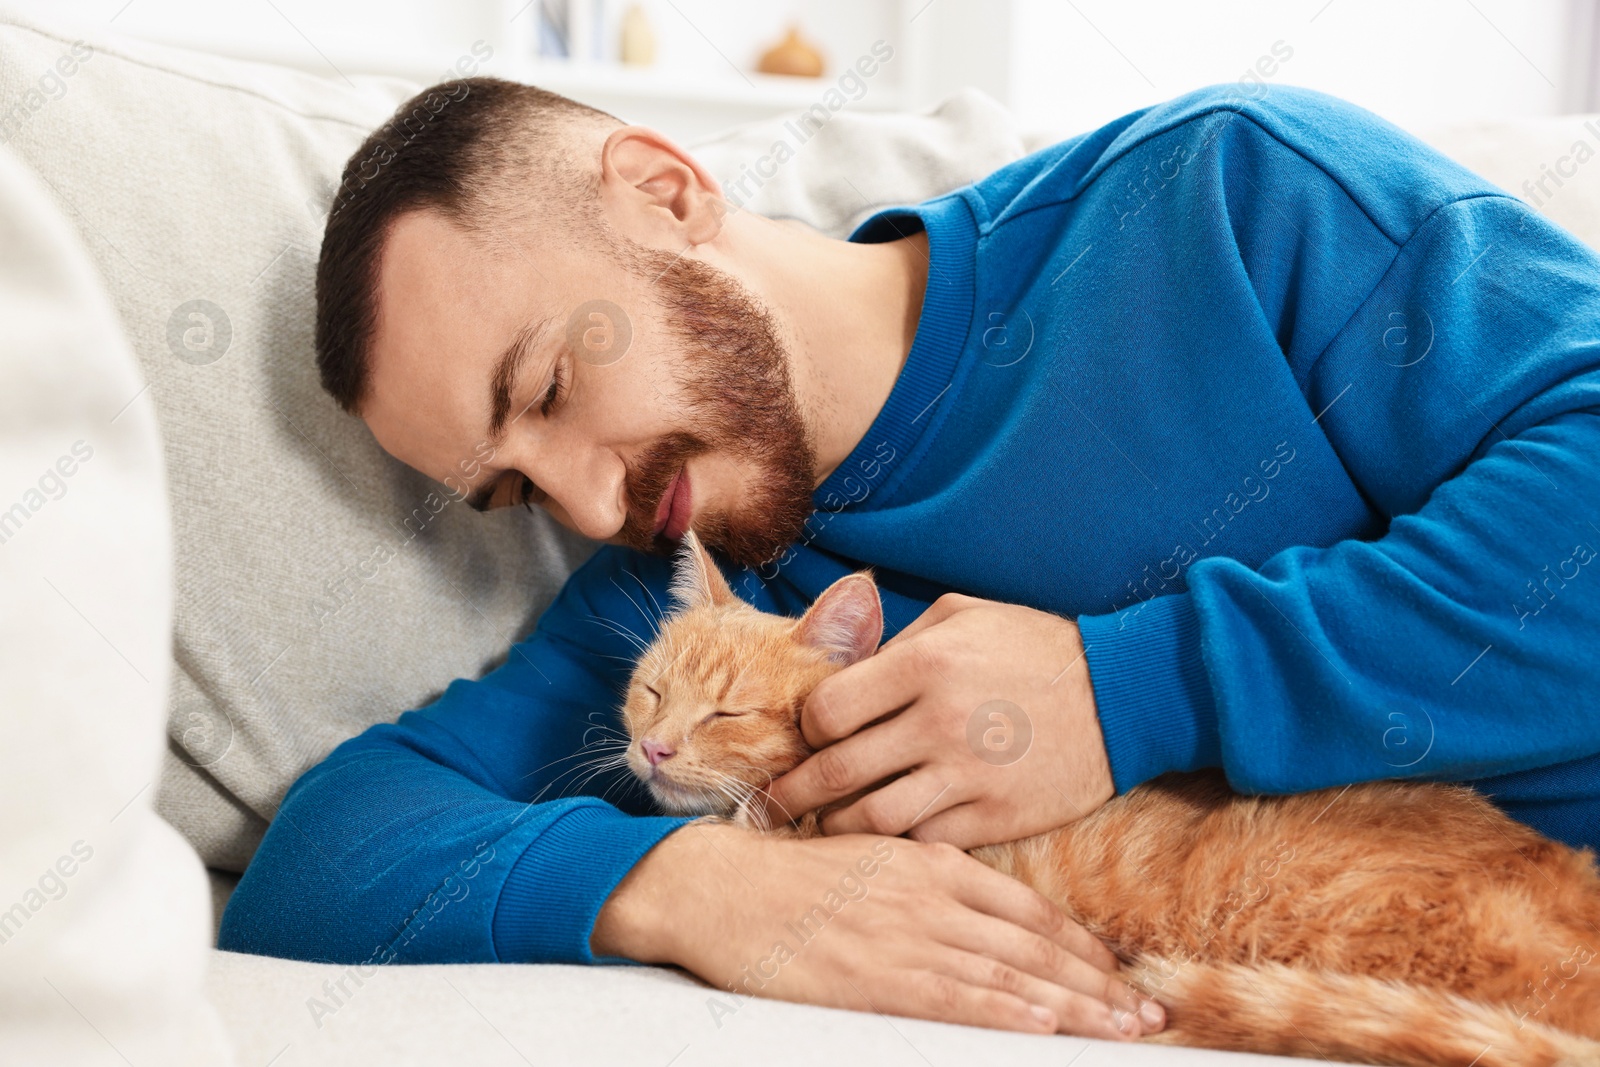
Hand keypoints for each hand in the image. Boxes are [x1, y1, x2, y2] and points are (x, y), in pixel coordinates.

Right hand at [592, 821, 1162, 1037]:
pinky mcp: (870, 975)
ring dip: (1074, 1005)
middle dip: (1100, 984)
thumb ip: (928, 882)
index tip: (1126, 972)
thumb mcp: (872, 859)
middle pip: (1034, 947)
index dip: (1084, 946)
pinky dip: (1003, 1011)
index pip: (1030, 910)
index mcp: (933, 864)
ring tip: (1124, 1027)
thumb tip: (978, 913)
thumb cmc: (789, 875)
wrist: (717, 883)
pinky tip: (1043, 1024)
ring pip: (1008, 975)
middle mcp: (930, 896)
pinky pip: (952, 996)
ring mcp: (903, 935)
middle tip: (1151, 1012)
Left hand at [764, 593, 1113, 848]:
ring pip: (872, 821)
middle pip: (835, 772)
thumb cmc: (1036, 647)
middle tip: (770, 806)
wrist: (1127, 692)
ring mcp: (970, 775)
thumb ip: (896, 643)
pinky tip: (883, 845)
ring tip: (819, 832)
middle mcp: (940, 721)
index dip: (806, 727)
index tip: (810, 735)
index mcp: (924, 663)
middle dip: (792, 793)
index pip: (827, 710)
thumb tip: (840, 674)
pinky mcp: (998, 817)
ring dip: (836, 829)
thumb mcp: (962, 615)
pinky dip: (897, 847)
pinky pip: (925, 843)